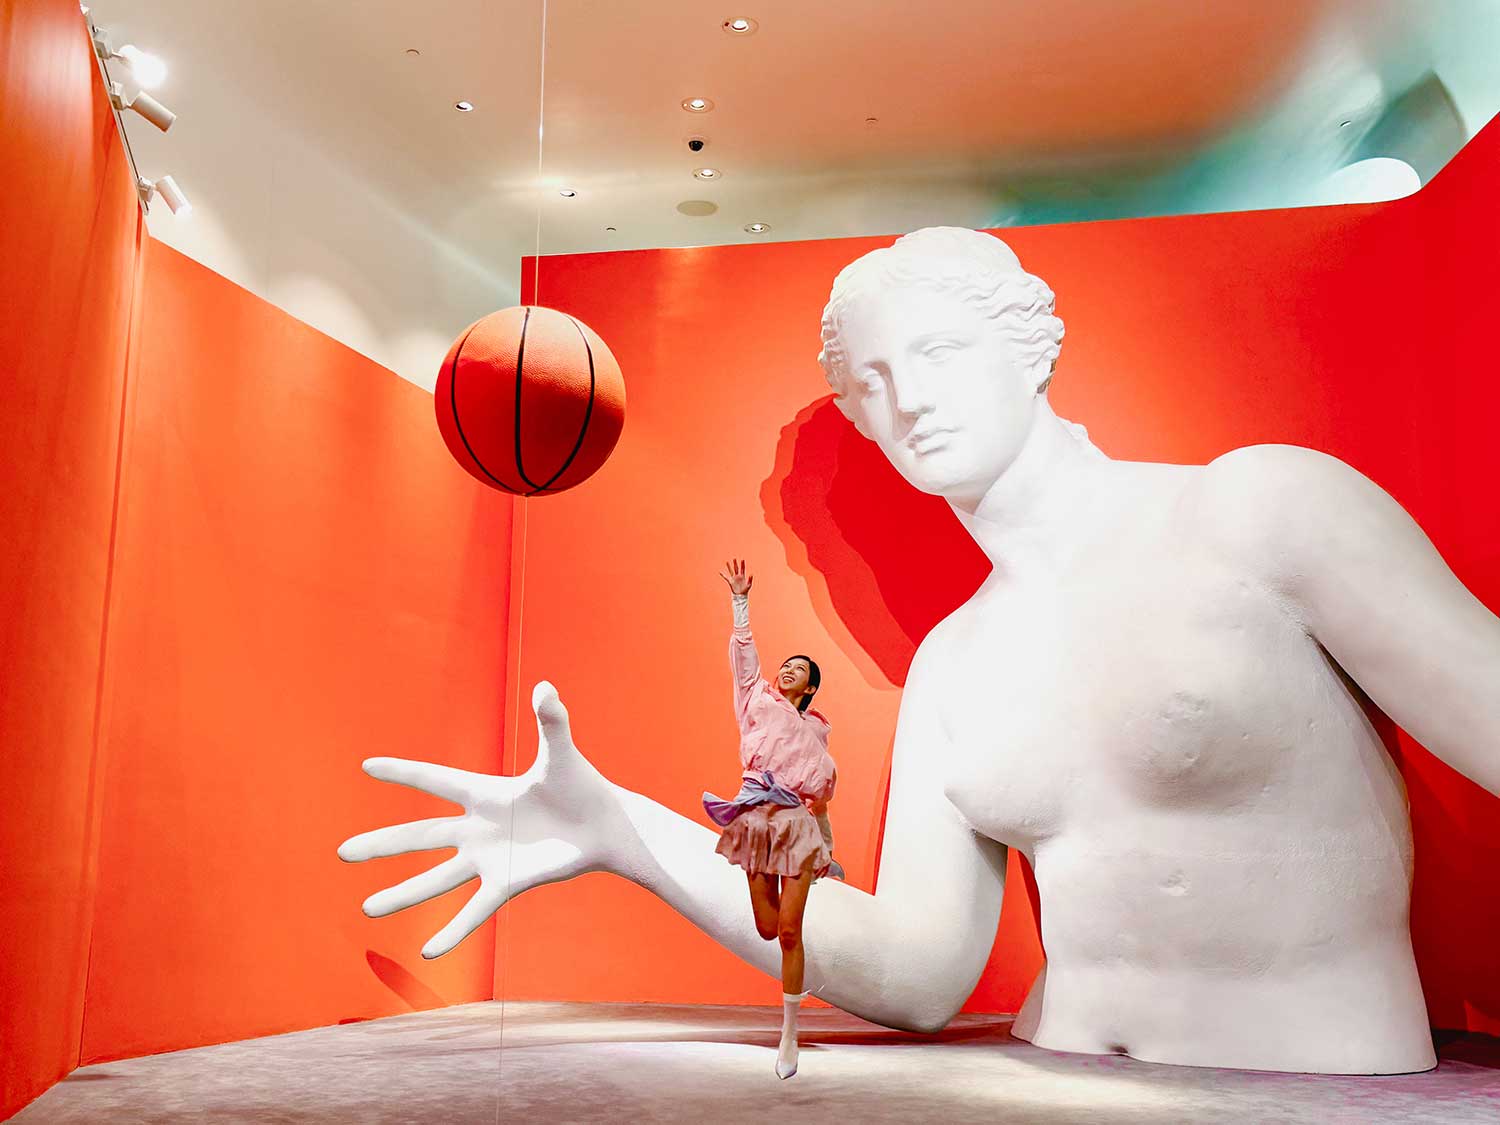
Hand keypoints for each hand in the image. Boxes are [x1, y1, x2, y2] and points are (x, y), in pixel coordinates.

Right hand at [338, 682, 637, 957]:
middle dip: (382, 844)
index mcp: (486, 793)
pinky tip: (427, 951)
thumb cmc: (582, 785)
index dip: (404, 772)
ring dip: (402, 895)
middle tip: (342, 852)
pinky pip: (475, 911)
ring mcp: (491, 858)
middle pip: (421, 837)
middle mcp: (479, 828)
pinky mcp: (509, 882)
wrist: (605, 827)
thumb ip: (551, 720)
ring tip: (366, 908)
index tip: (368, 766)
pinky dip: (453, 931)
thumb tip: (546, 687)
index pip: (436, 780)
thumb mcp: (561, 752)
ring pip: (437, 880)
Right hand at [719, 557, 752, 596]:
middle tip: (734, 558)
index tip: (742, 560)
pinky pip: (726, 577)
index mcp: (742, 576)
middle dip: (735, 564)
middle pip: (736, 568)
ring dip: (729, 567)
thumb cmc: (745, 590)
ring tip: (727, 562)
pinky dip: (723, 574)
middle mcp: (738, 576)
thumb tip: (751, 574)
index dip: (742, 564)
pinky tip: (720, 572)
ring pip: (731, 571)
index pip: (742, 569)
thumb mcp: (749, 584)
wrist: (740, 595)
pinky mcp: (730, 581)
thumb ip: (750, 579)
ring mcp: (734, 578)